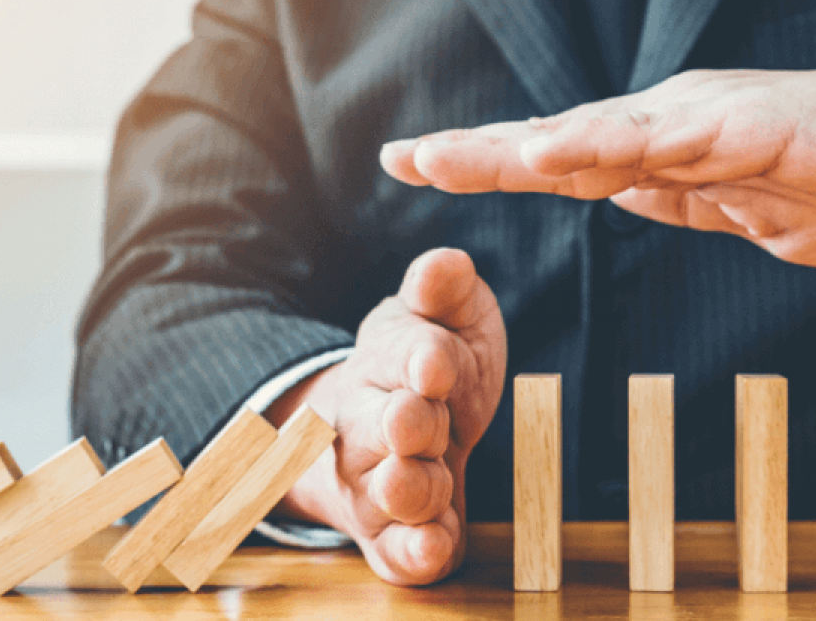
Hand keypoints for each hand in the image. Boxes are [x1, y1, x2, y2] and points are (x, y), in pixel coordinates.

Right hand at [269, 248, 505, 585]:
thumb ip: (445, 290)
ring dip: (410, 489)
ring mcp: (376, 485)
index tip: (436, 363)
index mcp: (385, 364)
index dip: (420, 361)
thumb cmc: (433, 364)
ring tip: (429, 482)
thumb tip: (446, 263)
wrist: (398, 428)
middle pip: (380, 429)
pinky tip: (433, 548)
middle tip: (422, 421)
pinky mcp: (393, 537)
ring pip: (387, 493)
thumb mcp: (445, 317)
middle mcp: (368, 428)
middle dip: (404, 425)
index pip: (400, 357)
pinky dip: (414, 553)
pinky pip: (397, 553)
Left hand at [381, 30, 815, 267]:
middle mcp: (672, 126)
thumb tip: (626, 199)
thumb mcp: (746, 216)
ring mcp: (706, 121)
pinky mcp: (748, 126)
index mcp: (668, 152)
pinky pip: (661, 139)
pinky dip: (599, 144)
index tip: (423, 170)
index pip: (563, 163)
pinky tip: (546, 153)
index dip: (492, 168)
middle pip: (558, 142)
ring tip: (439, 159)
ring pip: (591, 132)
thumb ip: (684, 204)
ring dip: (512, 148)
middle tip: (402, 160)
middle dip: (476, 155)